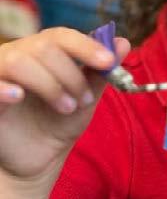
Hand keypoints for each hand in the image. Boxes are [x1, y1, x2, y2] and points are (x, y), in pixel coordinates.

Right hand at [0, 27, 129, 185]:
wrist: (36, 162)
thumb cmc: (58, 124)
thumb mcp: (85, 99)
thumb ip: (101, 72)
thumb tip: (123, 42)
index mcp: (42, 51)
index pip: (61, 36)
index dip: (86, 46)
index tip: (108, 62)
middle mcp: (18, 56)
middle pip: (43, 47)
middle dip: (71, 74)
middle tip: (85, 101)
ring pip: (19, 61)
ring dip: (49, 84)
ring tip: (66, 108)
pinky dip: (5, 88)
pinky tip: (19, 96)